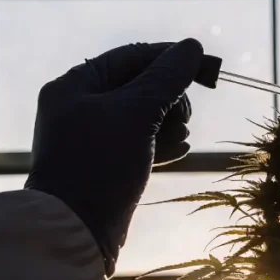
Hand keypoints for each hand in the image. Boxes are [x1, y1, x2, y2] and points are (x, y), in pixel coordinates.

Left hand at [24, 39, 204, 276]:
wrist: (76, 232)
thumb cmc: (100, 166)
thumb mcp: (137, 114)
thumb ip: (166, 78)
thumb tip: (191, 47)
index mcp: (74, 86)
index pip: (131, 57)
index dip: (170, 60)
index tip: (205, 70)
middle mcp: (78, 107)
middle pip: (138, 85)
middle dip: (169, 99)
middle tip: (185, 118)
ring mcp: (90, 138)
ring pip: (141, 116)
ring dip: (167, 123)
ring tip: (181, 139)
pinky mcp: (103, 165)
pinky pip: (137, 142)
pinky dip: (159, 143)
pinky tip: (180, 150)